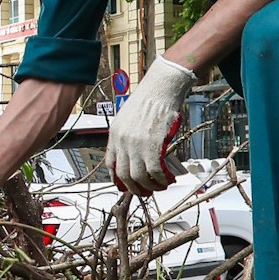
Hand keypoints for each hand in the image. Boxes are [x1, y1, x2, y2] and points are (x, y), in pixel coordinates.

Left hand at [106, 57, 195, 195]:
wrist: (160, 88)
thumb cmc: (148, 99)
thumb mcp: (127, 118)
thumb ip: (126, 136)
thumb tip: (131, 153)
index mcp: (115, 135)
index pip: (111, 164)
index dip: (119, 178)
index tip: (127, 184)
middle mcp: (122, 141)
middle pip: (124, 175)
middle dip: (135, 188)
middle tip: (145, 191)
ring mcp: (137, 144)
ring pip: (139, 177)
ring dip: (151, 186)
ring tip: (160, 187)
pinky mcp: (153, 145)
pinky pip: (155, 171)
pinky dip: (161, 179)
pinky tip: (168, 180)